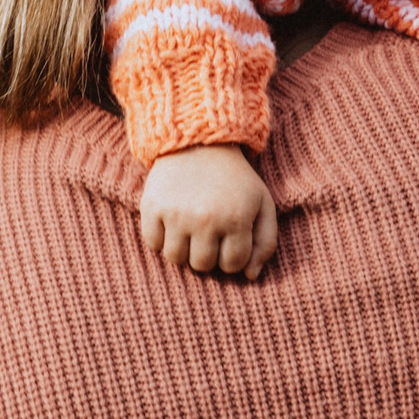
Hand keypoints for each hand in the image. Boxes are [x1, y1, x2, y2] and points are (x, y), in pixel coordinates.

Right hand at [138, 144, 278, 278]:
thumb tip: (251, 276)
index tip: (229, 236)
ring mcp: (177, 213)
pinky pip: (153, 243)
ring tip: (189, 227)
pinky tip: (171, 220)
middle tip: (208, 231)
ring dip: (183, 248)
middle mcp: (206, 218)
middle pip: (202, 265)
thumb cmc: (234, 179)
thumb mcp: (262, 203)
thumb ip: (266, 242)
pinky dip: (160, 238)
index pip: (233, 265)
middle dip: (207, 253)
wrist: (199, 141)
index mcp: (237, 219)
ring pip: (176, 258)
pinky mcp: (152, 206)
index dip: (232, 255)